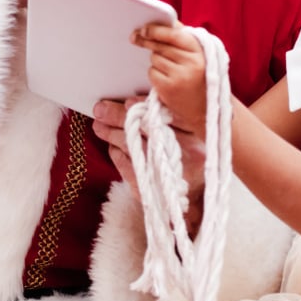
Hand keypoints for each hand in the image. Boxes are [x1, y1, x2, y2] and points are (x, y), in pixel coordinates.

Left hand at [94, 94, 208, 197]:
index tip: (127, 102)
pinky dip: (116, 154)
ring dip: (112, 134)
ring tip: (99, 125)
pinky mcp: (150, 191)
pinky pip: (127, 167)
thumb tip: (138, 102)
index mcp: (199, 140)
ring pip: (133, 148)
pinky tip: (112, 146)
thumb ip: (176, 118)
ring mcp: (166, 175)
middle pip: (145, 131)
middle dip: (119, 117)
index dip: (145, 107)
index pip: (168, 116)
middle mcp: (184, 158)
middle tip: (101, 108)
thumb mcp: (197, 136)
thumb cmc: (197, 161)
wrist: (200, 198)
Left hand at [134, 23, 207, 134]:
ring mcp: (179, 77)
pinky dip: (155, 74)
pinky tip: (165, 79)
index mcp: (199, 51)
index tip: (143, 29)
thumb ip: (182, 37)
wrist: (205, 108)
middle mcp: (191, 63)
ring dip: (156, 61)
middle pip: (160, 46)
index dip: (156, 30)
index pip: (173, 35)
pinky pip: (152, 73)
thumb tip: (162, 22)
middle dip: (147, 41)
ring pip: (155, 59)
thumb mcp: (198, 55)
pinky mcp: (169, 89)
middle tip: (135, 37)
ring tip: (169, 69)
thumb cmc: (200, 76)